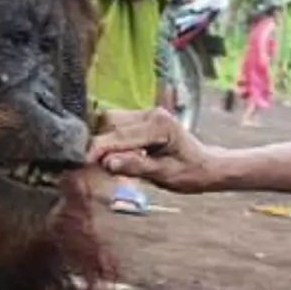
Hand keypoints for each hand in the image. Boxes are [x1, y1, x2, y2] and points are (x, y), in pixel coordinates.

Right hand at [88, 108, 217, 193]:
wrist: (207, 166)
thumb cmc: (190, 173)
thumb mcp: (165, 176)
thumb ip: (136, 167)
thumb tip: (108, 163)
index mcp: (159, 125)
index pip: (119, 135)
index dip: (98, 148)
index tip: (83, 162)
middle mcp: (152, 113)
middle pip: (109, 121)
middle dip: (99, 142)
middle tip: (94, 166)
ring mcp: (147, 113)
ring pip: (110, 120)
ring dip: (104, 140)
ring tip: (107, 162)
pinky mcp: (142, 118)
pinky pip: (117, 124)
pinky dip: (111, 138)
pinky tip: (116, 155)